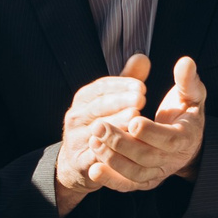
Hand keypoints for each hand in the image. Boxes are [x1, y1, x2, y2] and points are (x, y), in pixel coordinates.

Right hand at [57, 56, 151, 199]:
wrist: (77, 161)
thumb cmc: (101, 123)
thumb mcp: (111, 101)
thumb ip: (127, 80)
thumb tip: (142, 57)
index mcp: (84, 99)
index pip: (101, 87)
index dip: (121, 85)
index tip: (141, 86)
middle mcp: (76, 116)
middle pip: (98, 106)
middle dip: (119, 101)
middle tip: (141, 99)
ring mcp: (76, 138)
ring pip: (97, 129)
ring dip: (115, 123)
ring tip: (134, 118)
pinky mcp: (80, 160)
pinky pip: (95, 154)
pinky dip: (108, 150)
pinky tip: (125, 147)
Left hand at [95, 55, 207, 189]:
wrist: (186, 141)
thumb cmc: (185, 112)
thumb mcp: (191, 94)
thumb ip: (187, 80)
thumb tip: (186, 62)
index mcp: (186, 137)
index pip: (169, 138)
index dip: (151, 132)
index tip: (132, 119)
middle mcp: (173, 159)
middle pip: (147, 157)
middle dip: (122, 143)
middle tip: (99, 126)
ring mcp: (159, 173)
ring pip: (135, 173)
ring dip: (113, 161)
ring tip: (94, 141)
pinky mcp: (145, 181)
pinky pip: (128, 185)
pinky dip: (111, 180)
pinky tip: (94, 169)